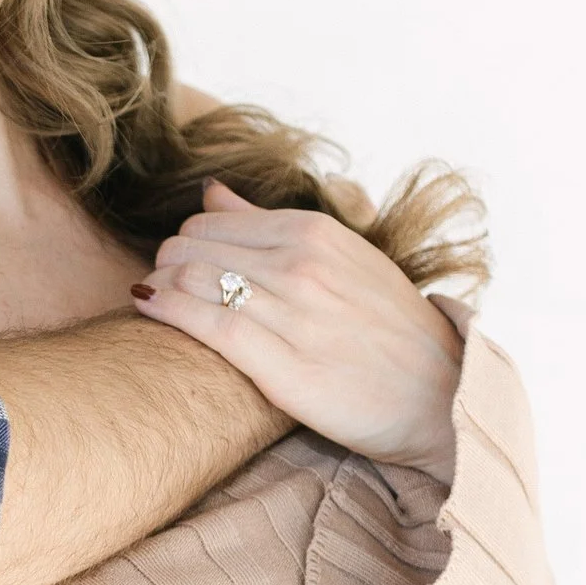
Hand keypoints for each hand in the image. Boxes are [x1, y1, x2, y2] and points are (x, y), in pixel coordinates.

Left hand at [132, 181, 460, 475]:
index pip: (212, 220)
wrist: (440, 394)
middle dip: (167, 262)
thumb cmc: (388, 329)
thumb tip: (211, 190)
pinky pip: (206, 324)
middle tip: (161, 283)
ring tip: (151, 298)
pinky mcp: (283, 365)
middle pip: (192, 246)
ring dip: (158, 285)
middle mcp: (302, 265)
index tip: (180, 263)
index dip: (185, 241)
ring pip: (192, 279)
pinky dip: (164, 309)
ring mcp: (293, 313)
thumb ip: (269, 223)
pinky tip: (145, 307)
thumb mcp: (342, 257)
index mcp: (316, 233)